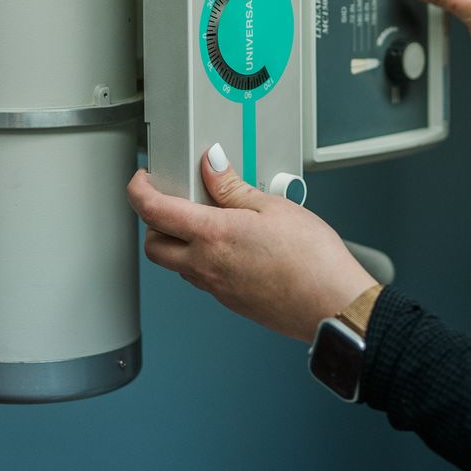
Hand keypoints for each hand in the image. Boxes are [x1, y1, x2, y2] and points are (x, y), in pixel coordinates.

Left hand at [127, 146, 376, 341]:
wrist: (332, 305)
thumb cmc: (312, 259)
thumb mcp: (273, 207)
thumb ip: (234, 187)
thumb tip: (211, 166)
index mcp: (212, 236)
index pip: (153, 211)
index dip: (139, 191)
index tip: (143, 180)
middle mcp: (206, 266)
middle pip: (154, 246)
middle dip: (154, 221)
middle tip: (174, 200)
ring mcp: (216, 288)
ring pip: (177, 264)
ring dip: (179, 242)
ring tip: (210, 220)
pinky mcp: (231, 301)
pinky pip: (202, 277)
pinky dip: (203, 258)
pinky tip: (232, 245)